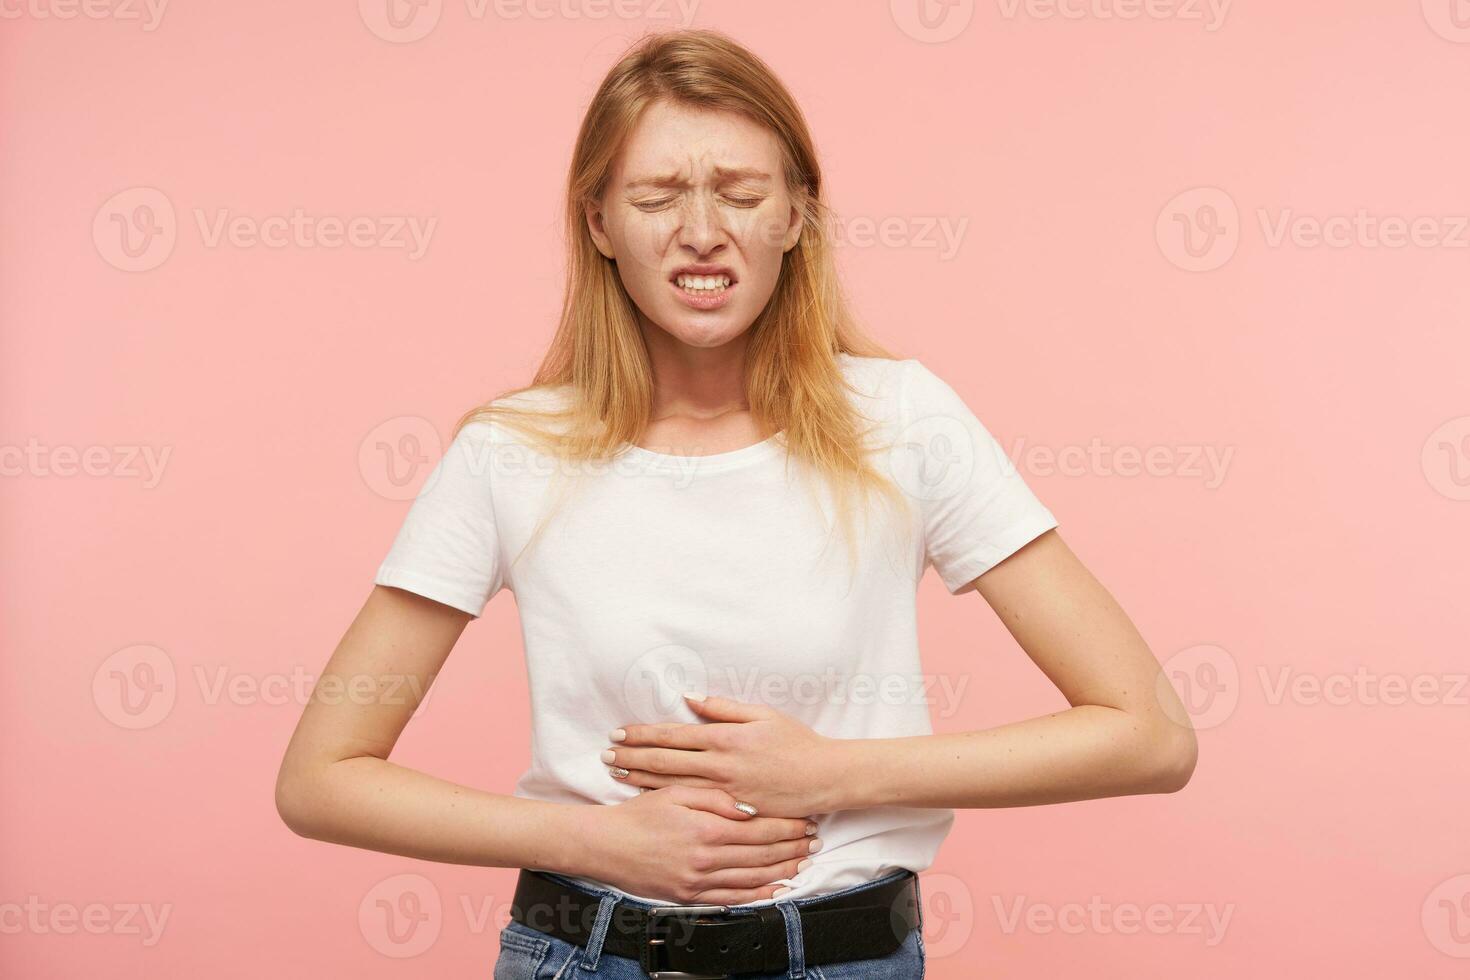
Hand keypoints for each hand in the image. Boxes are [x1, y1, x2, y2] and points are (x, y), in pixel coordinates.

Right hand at [572, 785, 820, 904]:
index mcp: (706, 829)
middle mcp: (706, 859)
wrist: (605, 845)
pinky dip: (757, 895)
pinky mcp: (689, 897)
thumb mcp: (676, 792)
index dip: (786, 825)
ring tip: (803, 863)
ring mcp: (698, 882)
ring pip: (752, 879)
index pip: (759, 829)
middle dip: (792, 847)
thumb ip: (715, 798)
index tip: (805, 819)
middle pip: (761, 855)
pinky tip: (775, 889)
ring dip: (781, 871)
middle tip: (814, 841)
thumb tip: (749, 807)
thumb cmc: (639, 814)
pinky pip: (732, 899)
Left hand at [601, 693, 846, 817]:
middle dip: (632, 758)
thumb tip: (690, 699)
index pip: (673, 736)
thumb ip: (724, 707)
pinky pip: (693, 806)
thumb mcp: (762, 715)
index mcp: (725, 738)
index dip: (643, 735)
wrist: (824, 777)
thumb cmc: (795, 742)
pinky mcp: (733, 811)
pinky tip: (649, 800)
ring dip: (642, 780)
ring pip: (673, 786)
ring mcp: (725, 792)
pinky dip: (668, 801)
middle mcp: (720, 765)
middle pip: (665, 762)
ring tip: (616, 776)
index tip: (619, 734)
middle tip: (605, 756)